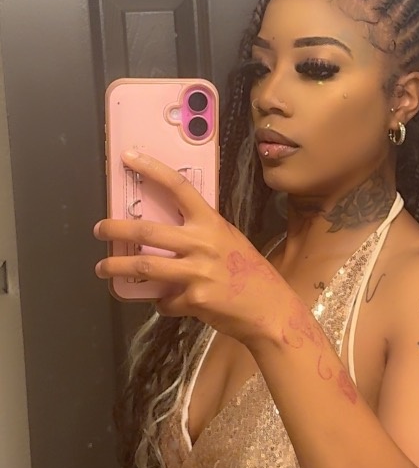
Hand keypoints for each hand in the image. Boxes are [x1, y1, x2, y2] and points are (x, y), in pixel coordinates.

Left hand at [93, 151, 286, 340]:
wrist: (270, 309)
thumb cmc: (250, 273)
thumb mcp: (229, 241)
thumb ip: (202, 234)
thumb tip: (168, 232)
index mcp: (211, 223)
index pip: (178, 187)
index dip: (152, 169)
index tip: (129, 157)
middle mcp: (202, 243)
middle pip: (147, 229)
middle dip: (115, 228)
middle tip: (99, 229)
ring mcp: (197, 272)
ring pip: (145, 265)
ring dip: (117, 267)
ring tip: (103, 268)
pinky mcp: (194, 299)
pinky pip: (165, 299)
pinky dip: (161, 301)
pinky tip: (165, 301)